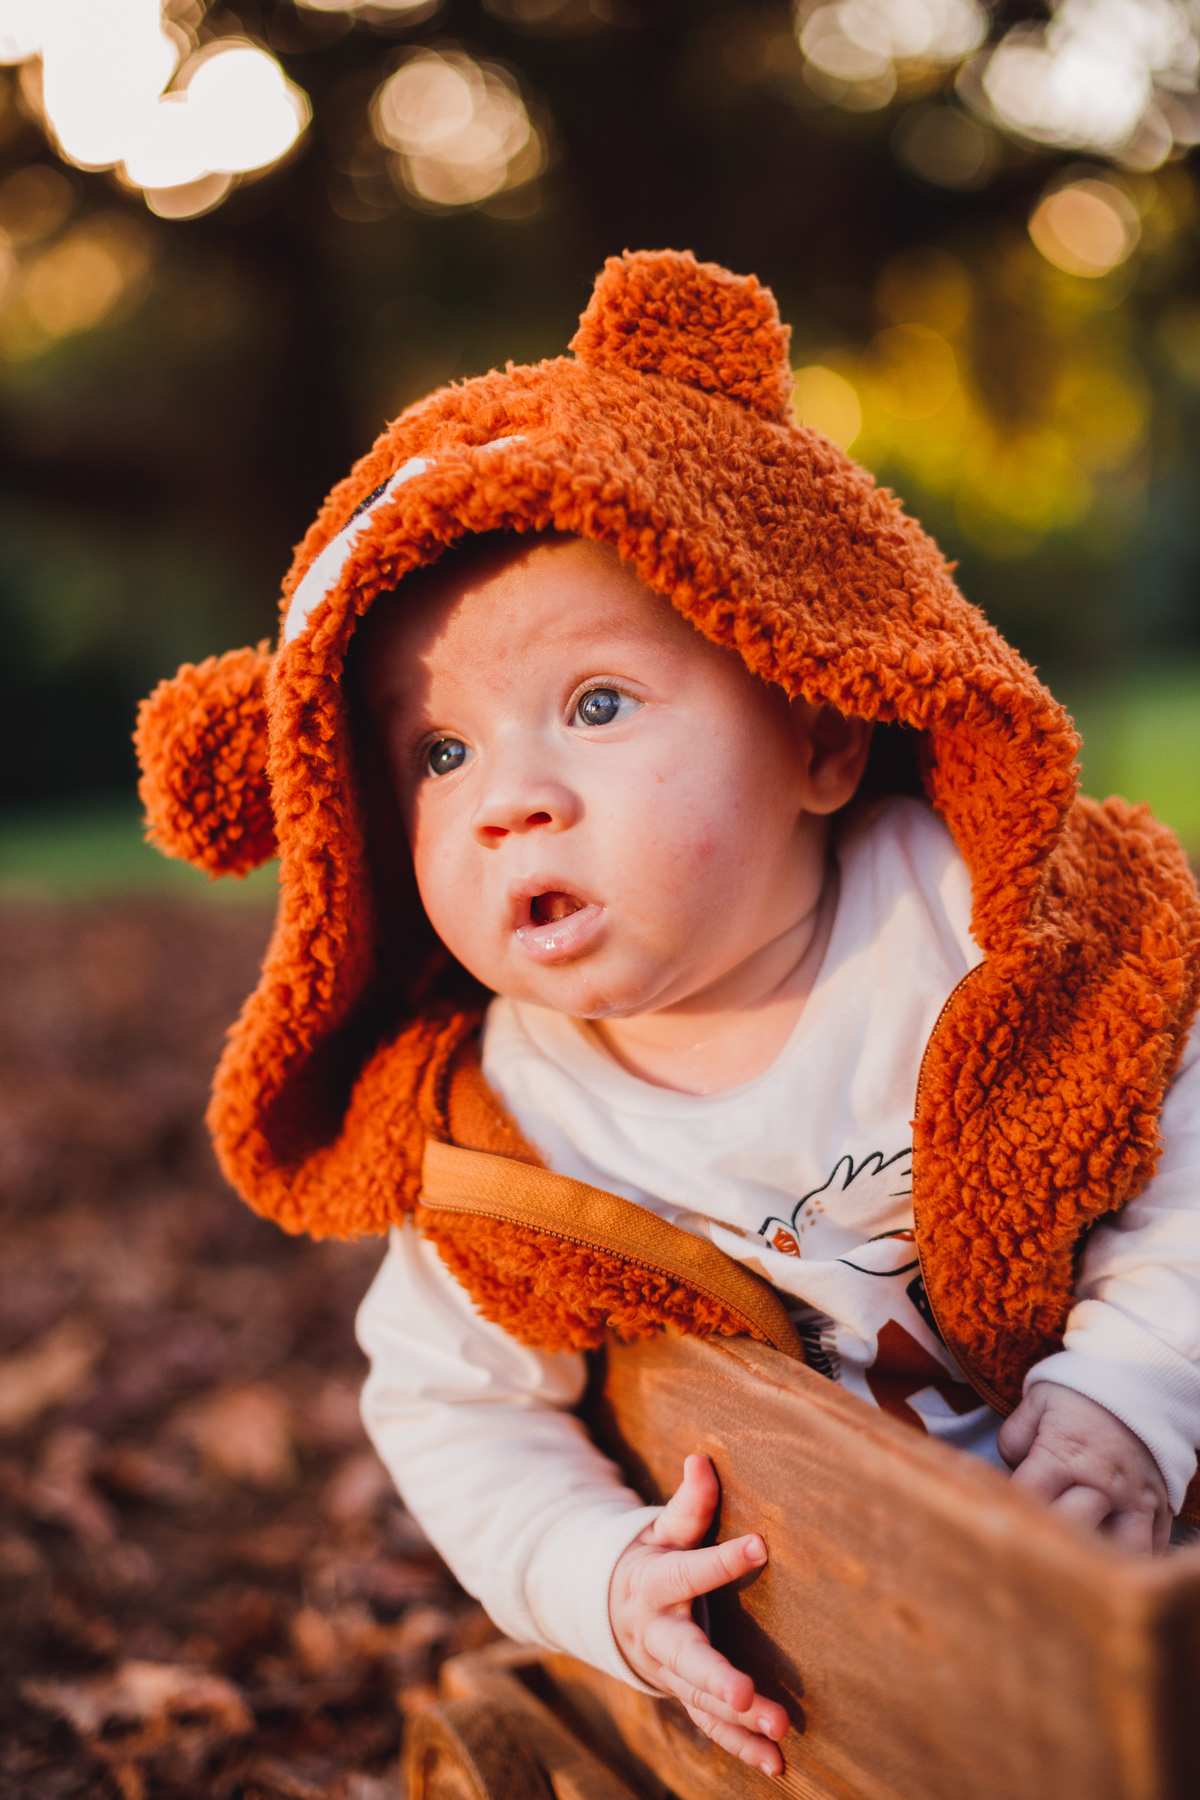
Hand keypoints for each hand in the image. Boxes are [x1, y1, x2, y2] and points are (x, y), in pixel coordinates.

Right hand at [608, 1453, 788, 1777]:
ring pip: (700, 1699)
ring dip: (738, 1720)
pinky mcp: (683, 1695)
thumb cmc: (649, 1559)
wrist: (607, 1611)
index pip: (688, 1570)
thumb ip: (687, 1504)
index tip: (760, 1546)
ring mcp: (669, 1671)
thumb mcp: (660, 1529)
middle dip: (717, 1677)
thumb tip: (701, 1458)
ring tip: (778, 1729)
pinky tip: (775, 1764)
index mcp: (653, 1583)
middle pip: (686, 1657)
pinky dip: (741, 1747)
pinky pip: (711, 1726)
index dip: (722, 1560)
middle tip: (748, 1694)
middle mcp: (658, 1634)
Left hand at [997, 1382, 1170, 1554]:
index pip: (1026, 1500)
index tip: (995, 1524)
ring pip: (1118, 1553)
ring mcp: (1134, 1501)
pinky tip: (1111, 1567)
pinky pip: (1152, 1549)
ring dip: (1095, 1564)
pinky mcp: (1160, 1508)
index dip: (1007, 1515)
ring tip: (1076, 1570)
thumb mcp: (1038, 1401)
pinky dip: (1132, 1562)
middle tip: (1030, 1553)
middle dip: (1047, 1546)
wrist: (1142, 1379)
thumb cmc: (1082, 1393)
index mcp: (1062, 1456)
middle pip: (1070, 1533)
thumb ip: (1014, 1436)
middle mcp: (1100, 1485)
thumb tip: (1008, 1468)